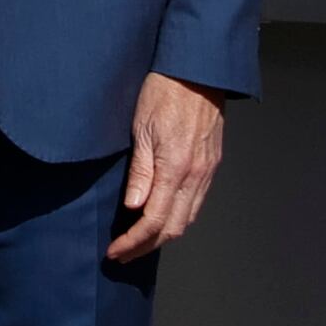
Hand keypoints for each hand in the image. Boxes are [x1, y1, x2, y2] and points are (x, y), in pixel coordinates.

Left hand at [108, 73, 230, 262]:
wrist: (197, 72)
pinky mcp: (211, 165)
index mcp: (176, 169)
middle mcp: (196, 176)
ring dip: (163, 236)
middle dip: (146, 246)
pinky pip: (196, 202)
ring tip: (139, 242)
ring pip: (187, 218)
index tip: (115, 251)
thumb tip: (134, 207)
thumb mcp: (142, 129)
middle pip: (173, 227)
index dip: (133, 242)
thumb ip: (141, 171)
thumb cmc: (164, 92)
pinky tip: (162, 217)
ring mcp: (207, 171)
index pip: (153, 221)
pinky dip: (178, 218)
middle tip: (123, 254)